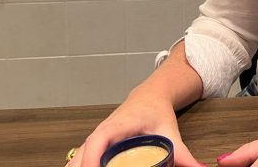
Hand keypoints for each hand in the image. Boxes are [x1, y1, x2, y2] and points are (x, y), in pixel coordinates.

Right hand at [66, 90, 202, 166]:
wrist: (149, 96)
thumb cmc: (155, 110)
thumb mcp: (169, 131)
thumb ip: (182, 154)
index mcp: (115, 126)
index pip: (97, 142)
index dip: (91, 160)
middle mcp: (99, 134)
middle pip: (79, 158)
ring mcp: (92, 141)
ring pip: (74, 162)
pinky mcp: (92, 148)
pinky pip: (77, 163)